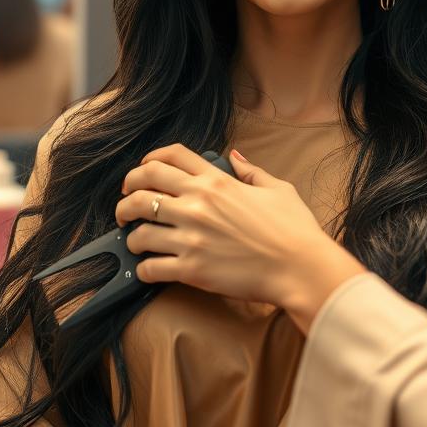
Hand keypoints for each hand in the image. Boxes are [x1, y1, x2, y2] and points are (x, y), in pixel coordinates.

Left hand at [116, 145, 364, 332]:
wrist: (301, 268)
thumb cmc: (294, 230)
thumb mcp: (277, 189)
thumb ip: (251, 171)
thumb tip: (236, 156)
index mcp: (216, 182)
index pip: (169, 157)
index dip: (147, 161)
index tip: (141, 173)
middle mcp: (198, 204)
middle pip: (142, 188)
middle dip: (125, 196)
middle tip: (125, 207)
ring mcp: (191, 236)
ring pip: (138, 230)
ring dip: (131, 236)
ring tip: (136, 242)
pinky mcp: (191, 269)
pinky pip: (149, 267)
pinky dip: (142, 269)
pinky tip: (147, 270)